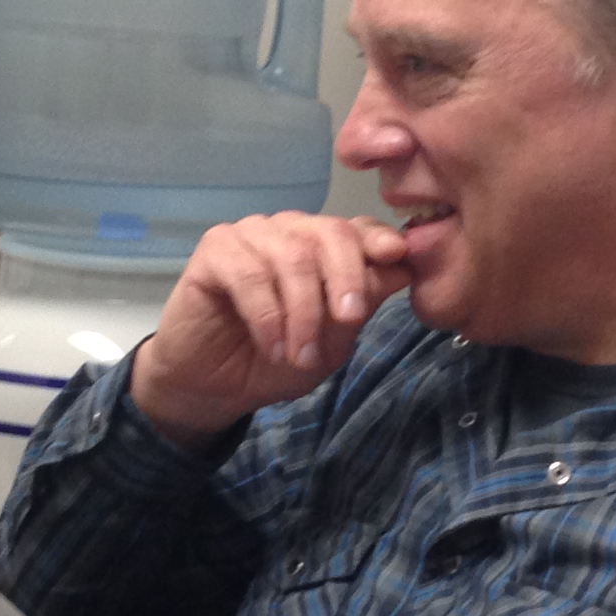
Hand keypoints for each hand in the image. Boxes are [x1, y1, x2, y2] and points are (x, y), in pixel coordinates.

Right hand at [127, 214, 412, 448]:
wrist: (213, 386)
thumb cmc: (274, 362)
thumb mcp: (332, 343)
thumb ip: (360, 305)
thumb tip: (402, 268)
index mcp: (323, 247)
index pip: (358, 229)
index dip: (378, 239)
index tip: (396, 256)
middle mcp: (290, 231)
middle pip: (330, 233)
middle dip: (346, 276)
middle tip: (350, 320)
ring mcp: (252, 235)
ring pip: (291, 255)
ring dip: (303, 311)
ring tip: (301, 356)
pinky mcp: (215, 250)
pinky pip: (249, 273)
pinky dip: (268, 314)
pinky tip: (272, 345)